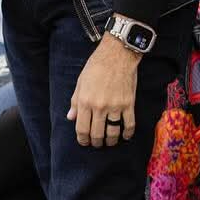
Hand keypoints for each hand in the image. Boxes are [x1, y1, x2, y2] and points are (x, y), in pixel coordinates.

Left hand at [68, 31, 140, 147]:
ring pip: (113, 132)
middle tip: (96, 143)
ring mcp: (115, 106)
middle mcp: (99, 107)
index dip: (82, 139)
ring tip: (109, 142)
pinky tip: (125, 136)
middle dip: (96, 142)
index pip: (82, 128)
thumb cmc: (95, 67)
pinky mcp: (129, 104)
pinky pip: (129, 124)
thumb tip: (70, 117)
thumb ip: (75, 102)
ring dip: (111, 141)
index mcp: (85, 101)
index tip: (84, 142)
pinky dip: (127, 133)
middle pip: (97, 133)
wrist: (117, 55)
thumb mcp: (80, 83)